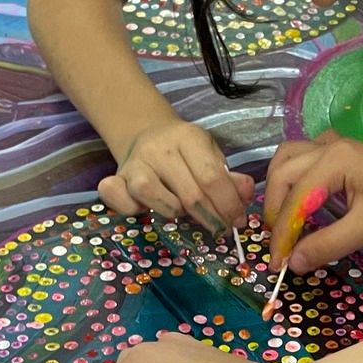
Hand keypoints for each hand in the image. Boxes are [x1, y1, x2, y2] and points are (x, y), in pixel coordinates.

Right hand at [99, 119, 254, 231]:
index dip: (228, 205)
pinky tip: (145, 209)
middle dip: (210, 218)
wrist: (148, 134)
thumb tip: (246, 193)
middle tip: (220, 228)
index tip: (237, 222)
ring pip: (151, 195)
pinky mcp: (117, 177)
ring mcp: (135, 163)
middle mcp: (159, 148)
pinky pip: (118, 198)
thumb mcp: (212, 156)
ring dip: (173, 212)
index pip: (212, 177)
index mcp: (188, 137)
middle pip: (188, 193)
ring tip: (181, 210)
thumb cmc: (186, 152)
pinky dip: (130, 208)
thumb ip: (230, 178)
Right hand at [264, 131, 362, 271]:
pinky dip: (296, 180)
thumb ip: (329, 244)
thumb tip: (293, 264)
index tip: (278, 265)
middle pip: (282, 172)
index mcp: (334, 160)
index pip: (294, 199)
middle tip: (280, 245)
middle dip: (274, 210)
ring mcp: (336, 148)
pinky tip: (303, 202)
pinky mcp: (344, 156)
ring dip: (280, 190)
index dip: (282, 235)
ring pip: (290, 160)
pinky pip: (306, 161)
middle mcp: (329, 147)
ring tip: (284, 223)